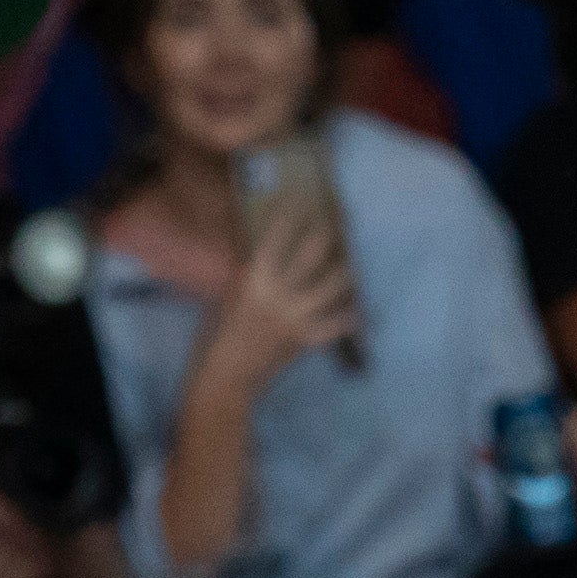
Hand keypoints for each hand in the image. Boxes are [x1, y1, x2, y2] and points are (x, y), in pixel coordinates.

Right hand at [206, 203, 356, 397]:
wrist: (228, 375)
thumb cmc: (220, 333)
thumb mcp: (228, 297)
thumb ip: (248, 276)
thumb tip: (263, 256)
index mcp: (255, 282)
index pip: (276, 241)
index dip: (289, 219)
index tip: (299, 202)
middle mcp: (279, 295)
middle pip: (311, 257)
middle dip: (325, 236)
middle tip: (336, 223)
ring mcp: (296, 317)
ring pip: (331, 287)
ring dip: (344, 272)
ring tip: (351, 263)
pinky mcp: (306, 338)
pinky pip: (336, 325)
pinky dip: (348, 317)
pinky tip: (356, 309)